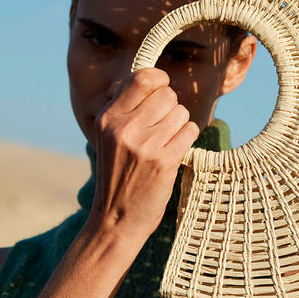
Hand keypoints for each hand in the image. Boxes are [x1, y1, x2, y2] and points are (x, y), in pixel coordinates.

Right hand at [88, 68, 200, 242]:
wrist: (115, 219)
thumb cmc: (117, 176)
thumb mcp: (108, 138)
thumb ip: (125, 108)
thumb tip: (151, 80)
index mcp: (108, 118)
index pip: (142, 78)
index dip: (159, 81)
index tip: (160, 92)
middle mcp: (124, 128)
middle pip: (167, 94)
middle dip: (170, 108)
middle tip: (161, 129)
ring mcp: (145, 145)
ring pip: (181, 112)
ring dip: (179, 125)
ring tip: (165, 143)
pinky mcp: (164, 161)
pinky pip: (190, 131)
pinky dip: (187, 139)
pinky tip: (174, 152)